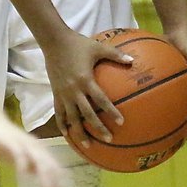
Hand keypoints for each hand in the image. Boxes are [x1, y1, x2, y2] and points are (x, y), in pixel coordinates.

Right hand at [0, 113, 64, 186]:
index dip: (59, 184)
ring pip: (39, 161)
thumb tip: (42, 179)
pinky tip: (23, 176)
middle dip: (54, 184)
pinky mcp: (12, 142)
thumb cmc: (6, 141)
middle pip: (50, 166)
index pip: (54, 169)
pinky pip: (20, 154)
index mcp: (40, 151)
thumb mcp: (22, 157)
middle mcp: (36, 147)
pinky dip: (23, 164)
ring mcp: (25, 144)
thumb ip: (31, 166)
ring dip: (44, 176)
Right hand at [42, 28, 132, 147]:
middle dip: (98, 128)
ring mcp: (63, 94)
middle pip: (87, 114)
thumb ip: (116, 55)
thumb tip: (133, 61)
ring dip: (79, 132)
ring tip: (87, 145)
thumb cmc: (77, 44)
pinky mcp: (55, 93)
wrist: (54, 42)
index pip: (101, 100)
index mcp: (85, 80)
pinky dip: (62, 124)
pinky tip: (67, 135)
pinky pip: (58, 112)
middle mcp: (74, 90)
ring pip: (71, 118)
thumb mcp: (98, 47)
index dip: (111, 111)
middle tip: (108, 139)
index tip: (121, 122)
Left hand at [164, 24, 186, 133]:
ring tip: (158, 130)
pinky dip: (153, 101)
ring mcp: (179, 84)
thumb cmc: (186, 42)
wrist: (179, 32)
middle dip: (184, 124)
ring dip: (169, 116)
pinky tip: (140, 108)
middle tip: (177, 139)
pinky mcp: (169, 80)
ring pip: (174, 104)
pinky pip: (161, 93)